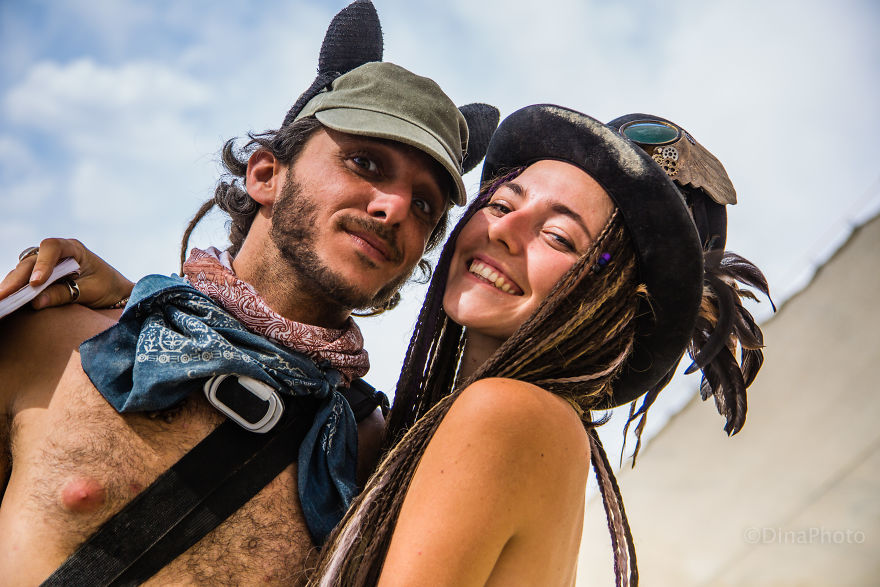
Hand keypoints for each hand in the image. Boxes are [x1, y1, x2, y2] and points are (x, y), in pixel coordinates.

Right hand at [0, 238, 134, 308]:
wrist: (115, 292)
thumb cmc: (108, 287)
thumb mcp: (90, 291)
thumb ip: (65, 294)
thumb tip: (35, 302)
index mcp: (74, 248)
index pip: (52, 247)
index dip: (42, 263)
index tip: (36, 283)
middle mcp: (56, 253)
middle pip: (31, 261)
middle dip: (16, 279)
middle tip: (3, 296)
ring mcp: (45, 263)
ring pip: (23, 271)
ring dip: (11, 286)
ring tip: (1, 301)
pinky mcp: (40, 276)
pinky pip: (24, 281)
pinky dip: (16, 291)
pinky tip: (7, 302)